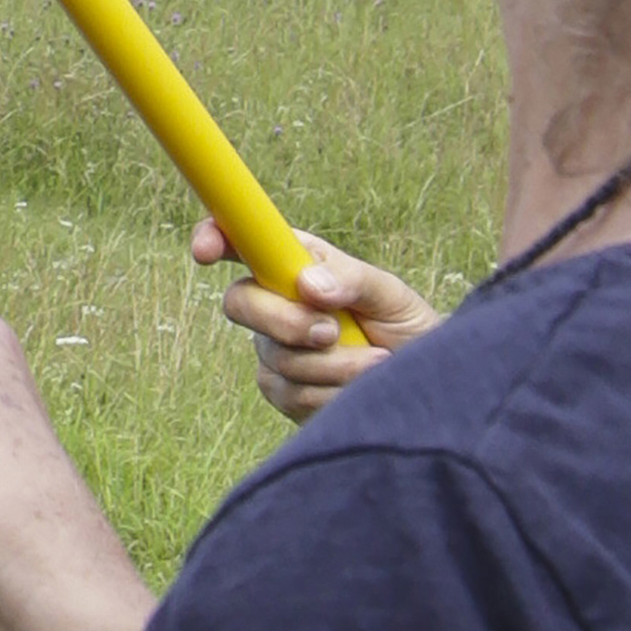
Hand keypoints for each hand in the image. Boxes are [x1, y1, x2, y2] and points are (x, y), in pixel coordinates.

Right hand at [189, 222, 430, 423]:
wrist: (423, 385)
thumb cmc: (407, 326)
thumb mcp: (389, 293)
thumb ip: (350, 279)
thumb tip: (307, 285)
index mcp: (296, 263)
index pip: (241, 242)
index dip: (213, 237)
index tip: (206, 250)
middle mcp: (275, 301)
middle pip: (239, 303)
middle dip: (284, 321)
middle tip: (330, 331)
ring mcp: (274, 347)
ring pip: (274, 356)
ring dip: (331, 365)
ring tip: (376, 361)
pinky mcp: (282, 389)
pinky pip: (290, 392)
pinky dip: (331, 392)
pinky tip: (358, 386)